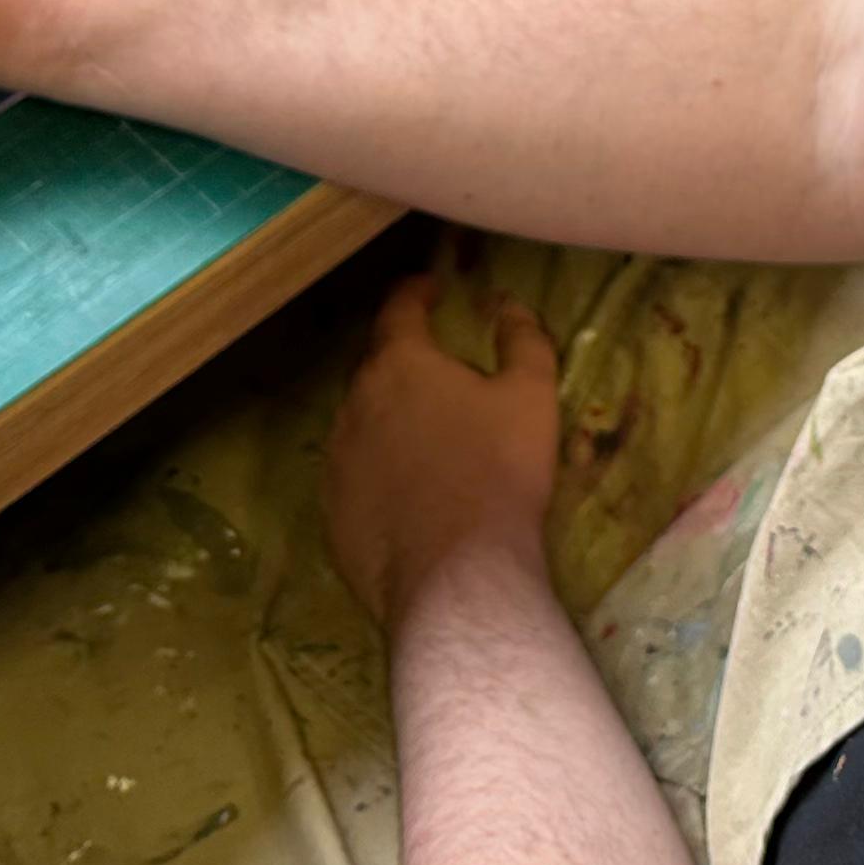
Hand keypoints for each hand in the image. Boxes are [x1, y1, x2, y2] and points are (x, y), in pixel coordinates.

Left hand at [324, 275, 560, 634]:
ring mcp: (337, 462)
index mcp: (399, 364)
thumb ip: (523, 340)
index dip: (416, 292)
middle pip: (374, 366)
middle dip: (401, 359)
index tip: (432, 287)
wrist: (456, 577)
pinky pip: (353, 476)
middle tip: (436, 369)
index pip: (399, 309)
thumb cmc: (498, 474)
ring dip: (386, 417)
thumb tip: (510, 305)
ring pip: (359, 422)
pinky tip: (406, 493)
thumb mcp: (530, 397)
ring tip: (424, 436)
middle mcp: (355, 403)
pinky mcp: (333, 514)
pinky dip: (376, 471)